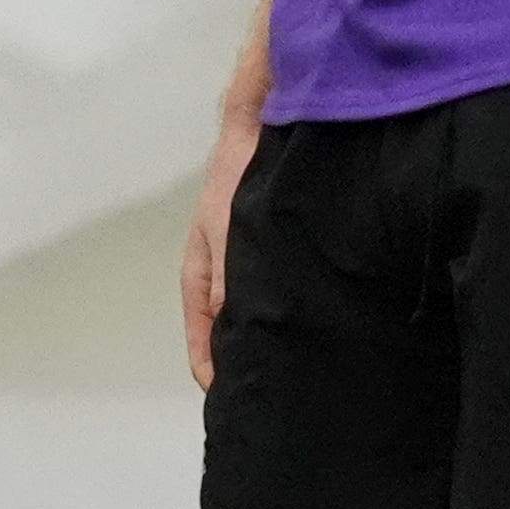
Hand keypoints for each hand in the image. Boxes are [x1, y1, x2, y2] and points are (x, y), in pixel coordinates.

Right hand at [182, 99, 264, 389]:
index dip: (205, 352)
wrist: (270, 121)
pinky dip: (283, 302)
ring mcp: (250, 248)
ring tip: (282, 360)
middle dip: (234, 346)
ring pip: (252, 297)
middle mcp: (226, 258)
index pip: (200, 315)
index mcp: (203, 259)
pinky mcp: (279, 239)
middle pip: (226, 313)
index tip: (215, 387)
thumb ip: (229, 275)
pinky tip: (308, 316)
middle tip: (252, 385)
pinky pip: (276, 281)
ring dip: (261, 325)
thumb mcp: (228, 227)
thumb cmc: (239, 174)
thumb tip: (231, 322)